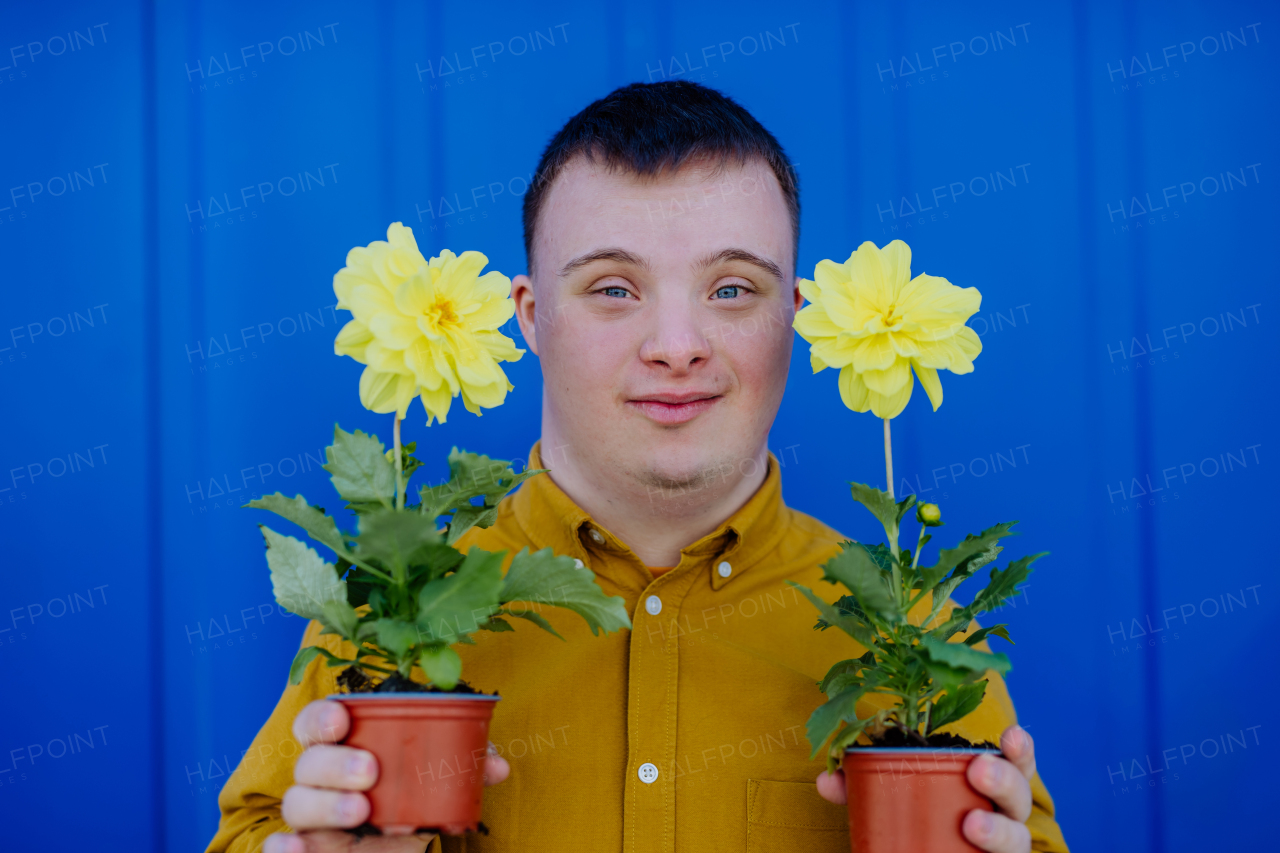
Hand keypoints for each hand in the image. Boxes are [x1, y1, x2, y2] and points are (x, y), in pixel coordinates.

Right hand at [263, 699, 510, 852]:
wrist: (409, 845)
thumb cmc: (417, 796)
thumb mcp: (441, 777)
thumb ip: (464, 764)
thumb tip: (496, 766)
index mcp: (345, 745)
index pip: (316, 722)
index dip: (322, 718)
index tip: (343, 720)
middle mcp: (321, 778)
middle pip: (307, 763)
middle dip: (334, 764)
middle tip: (370, 773)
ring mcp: (313, 816)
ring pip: (296, 803)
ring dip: (324, 804)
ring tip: (361, 809)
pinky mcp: (312, 848)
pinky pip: (281, 847)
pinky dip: (281, 848)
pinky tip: (294, 847)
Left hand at [814, 724, 1035, 852]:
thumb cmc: (917, 817)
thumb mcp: (892, 794)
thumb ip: (861, 785)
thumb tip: (826, 780)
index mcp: (986, 783)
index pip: (1015, 762)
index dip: (1020, 748)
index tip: (1010, 734)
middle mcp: (1004, 814)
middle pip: (1019, 795)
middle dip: (1003, 779)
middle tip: (977, 769)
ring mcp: (1003, 847)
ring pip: (1017, 839)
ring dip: (997, 830)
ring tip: (971, 825)